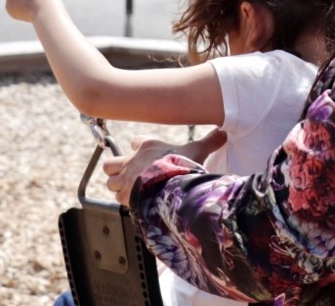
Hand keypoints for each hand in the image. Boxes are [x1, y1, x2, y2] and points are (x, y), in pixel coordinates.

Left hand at [103, 128, 226, 205]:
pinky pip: (117, 198)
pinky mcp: (125, 195)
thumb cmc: (181, 166)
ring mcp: (126, 179)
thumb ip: (209, 142)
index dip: (138, 146)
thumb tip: (223, 132)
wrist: (171, 186)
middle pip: (111, 163)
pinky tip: (135, 201)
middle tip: (129, 174)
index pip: (135, 141)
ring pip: (111, 182)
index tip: (144, 151)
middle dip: (116, 169)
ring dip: (118, 186)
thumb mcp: (197, 151)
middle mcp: (132, 161)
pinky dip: (124, 200)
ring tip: (130, 190)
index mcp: (147, 146)